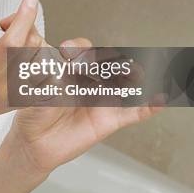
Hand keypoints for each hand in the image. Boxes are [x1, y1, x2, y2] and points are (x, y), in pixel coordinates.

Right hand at [0, 0, 43, 130]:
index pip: (11, 42)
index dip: (24, 17)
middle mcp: (2, 85)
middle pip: (31, 46)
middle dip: (26, 25)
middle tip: (7, 23)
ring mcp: (15, 94)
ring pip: (42, 59)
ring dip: (34, 41)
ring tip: (16, 39)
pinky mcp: (23, 100)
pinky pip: (45, 75)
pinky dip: (42, 59)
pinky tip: (26, 52)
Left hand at [0, 30, 162, 177]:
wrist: (34, 143)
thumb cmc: (33, 112)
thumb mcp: (33, 89)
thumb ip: (43, 76)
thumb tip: (45, 62)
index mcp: (72, 68)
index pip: (82, 50)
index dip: (78, 49)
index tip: (66, 51)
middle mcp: (91, 80)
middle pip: (108, 63)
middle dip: (107, 60)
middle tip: (94, 66)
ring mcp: (102, 99)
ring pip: (124, 83)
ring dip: (135, 76)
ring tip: (139, 72)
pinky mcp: (109, 120)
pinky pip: (132, 113)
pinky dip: (147, 107)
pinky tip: (160, 99)